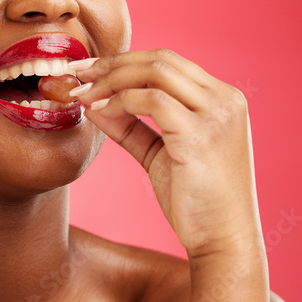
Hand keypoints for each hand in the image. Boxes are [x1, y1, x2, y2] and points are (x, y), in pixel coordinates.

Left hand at [70, 49, 263, 259]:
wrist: (223, 242)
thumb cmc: (196, 203)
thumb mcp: (160, 155)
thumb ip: (130, 128)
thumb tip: (93, 105)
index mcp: (222, 99)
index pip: (168, 62)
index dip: (123, 61)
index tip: (87, 70)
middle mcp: (225, 99)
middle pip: (161, 59)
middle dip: (112, 63)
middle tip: (76, 73)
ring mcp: (217, 114)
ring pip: (156, 72)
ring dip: (111, 79)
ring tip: (82, 95)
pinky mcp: (201, 135)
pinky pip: (152, 101)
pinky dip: (120, 102)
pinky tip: (99, 113)